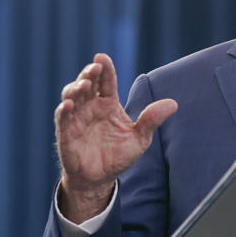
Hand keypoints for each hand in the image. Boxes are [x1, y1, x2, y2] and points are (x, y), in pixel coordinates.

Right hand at [55, 54, 177, 222]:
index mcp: (107, 103)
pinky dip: (63, 111)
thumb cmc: (118, 155)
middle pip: (86, 84)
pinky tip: (68, 105)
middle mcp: (90, 107)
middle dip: (89, 74)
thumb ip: (151, 120)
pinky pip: (62, 119)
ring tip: (85, 85)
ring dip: (75, 88)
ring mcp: (76, 119)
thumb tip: (173, 104)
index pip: (106, 82)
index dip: (104, 69)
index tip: (102, 58)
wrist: (101, 178)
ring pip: (71, 96)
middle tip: (95, 68)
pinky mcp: (66, 134)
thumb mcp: (139, 138)